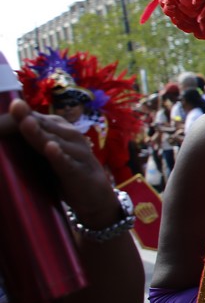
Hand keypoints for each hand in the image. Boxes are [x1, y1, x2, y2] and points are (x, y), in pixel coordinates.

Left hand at [0, 99, 118, 226]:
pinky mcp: (80, 172)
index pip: (34, 118)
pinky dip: (59, 156)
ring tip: (26, 123)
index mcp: (59, 128)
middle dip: (27, 117)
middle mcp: (70, 136)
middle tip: (15, 106)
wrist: (96, 195)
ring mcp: (77, 153)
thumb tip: (2, 129)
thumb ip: (30, 138)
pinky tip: (51, 149)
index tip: (7, 113)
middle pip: (44, 126)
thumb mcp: (46, 152)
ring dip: (39, 134)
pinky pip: (68, 164)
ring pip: (55, 142)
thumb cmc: (66, 170)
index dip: (18, 116)